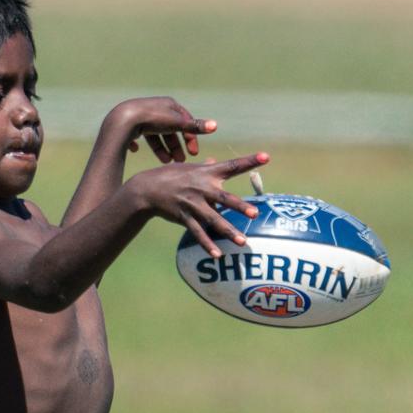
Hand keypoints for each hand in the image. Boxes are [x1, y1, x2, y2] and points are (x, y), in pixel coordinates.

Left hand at [109, 97, 216, 162]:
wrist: (123, 120)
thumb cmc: (152, 120)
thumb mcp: (176, 124)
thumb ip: (194, 126)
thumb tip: (215, 126)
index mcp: (168, 105)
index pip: (184, 122)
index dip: (190, 138)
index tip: (193, 154)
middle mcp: (155, 108)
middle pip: (169, 130)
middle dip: (175, 146)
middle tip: (180, 162)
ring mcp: (141, 116)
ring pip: (154, 135)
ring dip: (161, 149)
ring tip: (166, 162)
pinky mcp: (128, 124)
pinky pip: (136, 136)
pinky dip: (140, 145)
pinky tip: (136, 150)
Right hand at [130, 152, 269, 256]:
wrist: (146, 189)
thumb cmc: (169, 175)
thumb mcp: (188, 168)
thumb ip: (205, 167)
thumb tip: (217, 160)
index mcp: (207, 173)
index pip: (232, 165)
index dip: (249, 161)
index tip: (266, 157)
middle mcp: (202, 188)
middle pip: (224, 198)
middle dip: (239, 206)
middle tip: (254, 214)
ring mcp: (193, 204)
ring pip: (213, 220)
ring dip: (228, 231)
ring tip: (242, 242)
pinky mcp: (184, 217)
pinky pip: (198, 233)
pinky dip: (207, 244)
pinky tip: (217, 254)